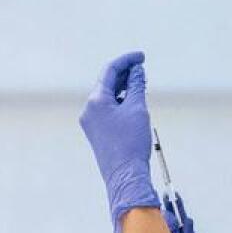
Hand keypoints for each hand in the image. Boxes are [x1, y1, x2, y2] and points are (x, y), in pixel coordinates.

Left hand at [80, 51, 159, 232]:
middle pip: (107, 83)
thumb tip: (138, 71)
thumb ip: (137, 86)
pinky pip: (108, 110)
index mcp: (96, 100)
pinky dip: (121, 103)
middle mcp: (89, 109)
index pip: (111, 71)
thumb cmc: (131, 143)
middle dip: (125, 74)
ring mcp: (91, 122)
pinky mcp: (97, 133)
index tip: (142, 57)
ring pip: (108, 97)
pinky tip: (133, 103)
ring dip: (124, 89)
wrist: (125, 175)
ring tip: (140, 84)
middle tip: (143, 69)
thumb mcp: (138, 110)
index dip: (127, 61)